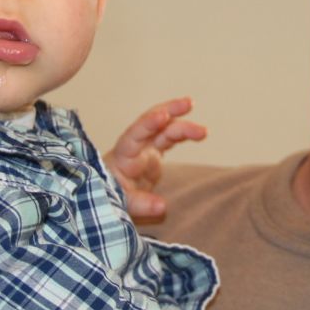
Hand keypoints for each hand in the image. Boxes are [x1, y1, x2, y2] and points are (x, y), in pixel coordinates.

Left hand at [103, 97, 205, 220]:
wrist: (105, 197)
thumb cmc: (109, 196)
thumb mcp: (122, 203)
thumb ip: (141, 204)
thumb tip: (163, 207)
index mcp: (123, 155)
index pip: (135, 135)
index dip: (148, 124)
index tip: (163, 115)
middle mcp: (135, 146)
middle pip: (152, 123)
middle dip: (169, 110)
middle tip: (188, 103)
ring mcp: (145, 148)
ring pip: (165, 129)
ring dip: (183, 125)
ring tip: (203, 131)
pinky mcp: (153, 153)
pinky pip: (169, 138)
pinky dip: (183, 134)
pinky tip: (199, 133)